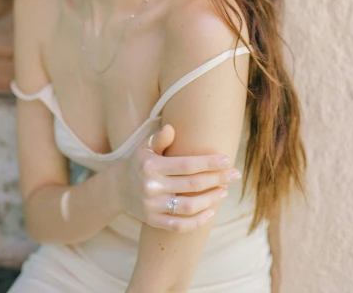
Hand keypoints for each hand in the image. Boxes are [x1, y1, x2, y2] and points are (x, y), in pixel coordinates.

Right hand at [116, 124, 241, 232]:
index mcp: (151, 166)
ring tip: (224, 191)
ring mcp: (152, 206)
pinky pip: (179, 225)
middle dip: (217, 179)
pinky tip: (211, 212)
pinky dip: (197, 221)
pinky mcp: (153, 221)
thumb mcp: (145, 147)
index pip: (186, 165)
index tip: (226, 160)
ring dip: (210, 200)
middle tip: (235, 175)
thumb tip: (170, 128)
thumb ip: (158, 138)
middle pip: (191, 185)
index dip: (208, 163)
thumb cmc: (139, 163)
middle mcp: (151, 187)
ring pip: (188, 207)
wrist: (118, 188)